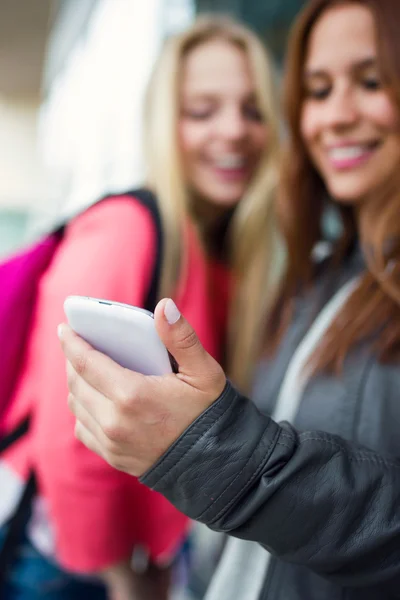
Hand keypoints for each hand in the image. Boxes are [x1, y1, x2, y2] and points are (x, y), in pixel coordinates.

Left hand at [58, 298, 225, 476]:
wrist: (215, 464)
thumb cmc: (209, 412)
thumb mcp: (204, 371)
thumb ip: (181, 337)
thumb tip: (164, 305)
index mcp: (133, 395)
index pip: (86, 362)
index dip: (72, 342)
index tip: (64, 328)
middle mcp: (115, 421)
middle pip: (76, 382)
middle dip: (73, 360)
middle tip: (79, 345)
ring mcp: (111, 443)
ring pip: (76, 405)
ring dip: (77, 384)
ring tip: (86, 368)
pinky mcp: (112, 457)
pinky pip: (83, 428)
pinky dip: (84, 409)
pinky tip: (97, 398)